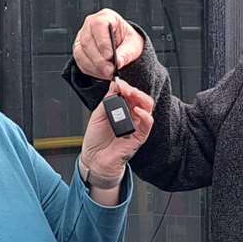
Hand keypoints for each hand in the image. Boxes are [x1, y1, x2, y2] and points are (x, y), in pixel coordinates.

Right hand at [72, 8, 142, 80]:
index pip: (99, 25)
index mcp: (106, 17)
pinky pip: (80, 61)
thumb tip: (118, 62)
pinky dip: (91, 70)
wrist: (123, 46)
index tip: (110, 56)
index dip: (103, 41)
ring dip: (94, 66)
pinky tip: (101, 74)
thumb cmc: (127, 41)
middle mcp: (90, 25)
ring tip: (107, 74)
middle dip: (99, 59)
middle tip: (110, 70)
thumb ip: (126, 53)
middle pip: (87, 41)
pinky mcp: (79, 49)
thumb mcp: (133, 45)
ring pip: (81, 52)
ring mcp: (82, 37)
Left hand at [78, 79, 154, 199]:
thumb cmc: (96, 139)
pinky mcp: (139, 137)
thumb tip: (115, 83)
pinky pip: (147, 124)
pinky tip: (137, 110)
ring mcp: (136, 126)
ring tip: (131, 94)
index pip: (130, 93)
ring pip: (147, 108)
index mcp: (122, 109)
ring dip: (140, 98)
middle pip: (141, 98)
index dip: (126, 86)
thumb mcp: (98, 114)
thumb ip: (108, 99)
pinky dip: (144, 115)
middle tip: (125, 87)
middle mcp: (131, 116)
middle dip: (134, 90)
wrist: (94, 160)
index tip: (119, 82)